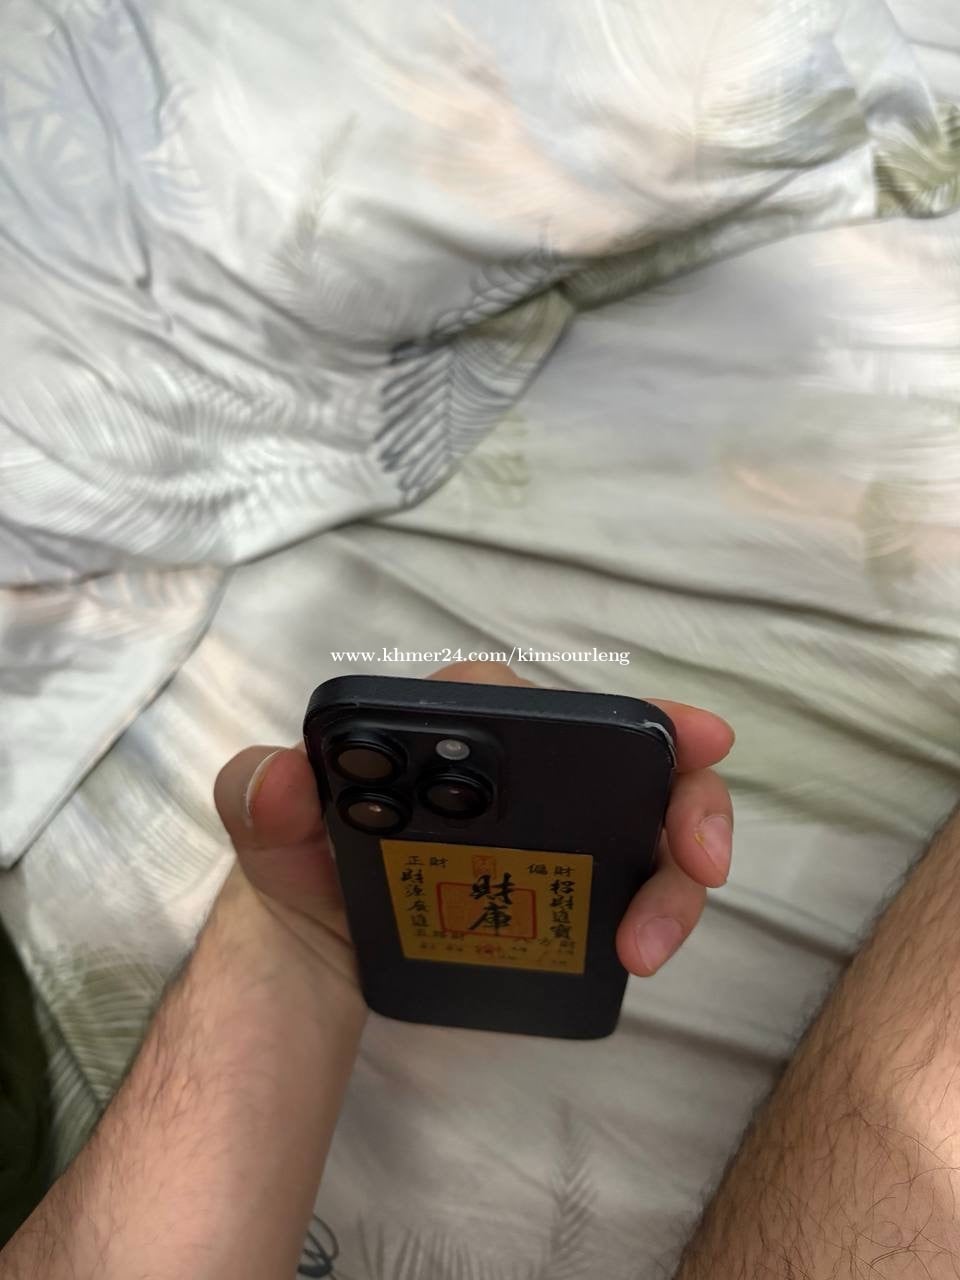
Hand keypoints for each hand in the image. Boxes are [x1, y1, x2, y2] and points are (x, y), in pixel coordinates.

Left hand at [215, 662, 733, 983]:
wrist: (321, 952)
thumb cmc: (307, 867)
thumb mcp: (269, 830)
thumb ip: (260, 793)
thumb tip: (287, 777)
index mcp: (470, 732)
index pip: (554, 705)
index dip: (635, 710)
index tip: (696, 735)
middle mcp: (529, 772)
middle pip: (632, 763)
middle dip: (686, 798)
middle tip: (702, 861)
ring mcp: (558, 832)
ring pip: (648, 828)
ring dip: (674, 878)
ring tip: (648, 944)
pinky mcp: (568, 890)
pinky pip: (633, 886)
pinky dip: (655, 911)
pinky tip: (637, 951)